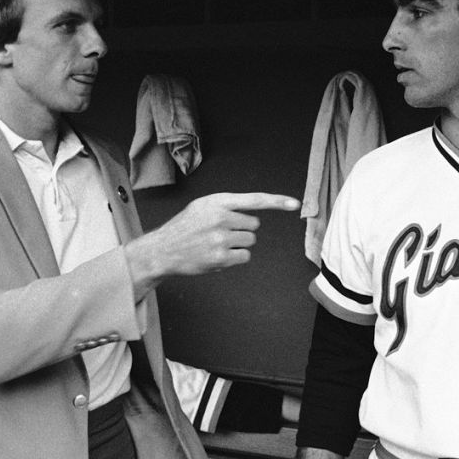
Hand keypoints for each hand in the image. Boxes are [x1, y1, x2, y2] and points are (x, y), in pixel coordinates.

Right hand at [125, 192, 298, 293]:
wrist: (163, 250)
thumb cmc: (184, 228)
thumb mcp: (202, 206)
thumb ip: (226, 206)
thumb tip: (253, 214)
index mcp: (217, 202)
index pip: (254, 199)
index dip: (277, 201)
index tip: (295, 204)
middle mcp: (220, 217)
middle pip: (254, 225)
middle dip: (242, 230)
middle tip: (220, 233)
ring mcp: (221, 238)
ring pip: (250, 241)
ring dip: (237, 244)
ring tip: (215, 244)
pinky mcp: (221, 258)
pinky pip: (244, 257)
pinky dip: (235, 258)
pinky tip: (217, 256)